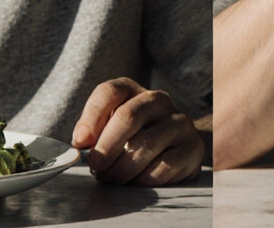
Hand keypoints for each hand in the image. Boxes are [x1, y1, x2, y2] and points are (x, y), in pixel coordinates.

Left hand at [71, 77, 202, 185]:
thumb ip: (92, 131)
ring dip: (123, 167)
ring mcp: (179, 122)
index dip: (91, 117)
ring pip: (146, 144)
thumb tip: (80, 143)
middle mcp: (158, 101)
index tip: (80, 143)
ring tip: (112, 179)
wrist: (175, 151)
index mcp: (132, 91)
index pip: (109, 92)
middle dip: (107, 146)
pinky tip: (135, 182)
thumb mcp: (109, 129)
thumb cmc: (132, 139)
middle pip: (129, 116)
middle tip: (96, 167)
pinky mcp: (192, 147)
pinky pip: (164, 166)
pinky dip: (144, 179)